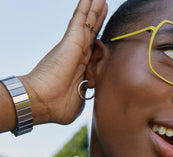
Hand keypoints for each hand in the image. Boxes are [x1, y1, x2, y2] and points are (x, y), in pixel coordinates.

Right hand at [20, 0, 106, 124]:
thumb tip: (88, 91)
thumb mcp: (81, 99)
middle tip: (104, 6)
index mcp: (82, 68)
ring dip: (95, 9)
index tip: (104, 38)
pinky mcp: (73, 40)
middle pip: (92, 32)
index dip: (100, 41)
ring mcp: (76, 46)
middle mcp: (79, 54)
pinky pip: (81, 19)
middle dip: (98, 19)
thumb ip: (87, 92)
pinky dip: (86, 7)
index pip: (94, 50)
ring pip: (88, 22)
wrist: (43, 102)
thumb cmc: (58, 105)